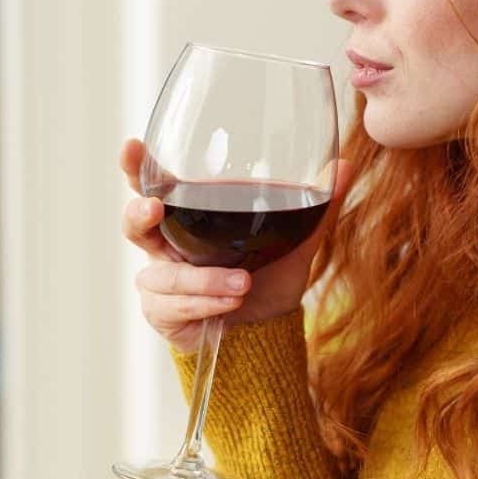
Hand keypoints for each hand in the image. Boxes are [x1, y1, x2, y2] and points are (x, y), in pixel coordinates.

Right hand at [119, 137, 353, 354]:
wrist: (267, 331)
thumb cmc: (270, 276)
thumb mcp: (297, 240)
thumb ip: (317, 205)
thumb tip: (346, 165)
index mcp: (189, 216)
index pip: (153, 184)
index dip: (135, 166)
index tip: (131, 147)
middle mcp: (166, 245)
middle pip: (134, 223)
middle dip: (138, 214)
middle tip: (155, 209)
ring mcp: (161, 280)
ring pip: (162, 273)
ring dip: (202, 279)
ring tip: (241, 284)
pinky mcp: (163, 313)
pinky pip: (174, 305)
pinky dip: (204, 303)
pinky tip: (229, 304)